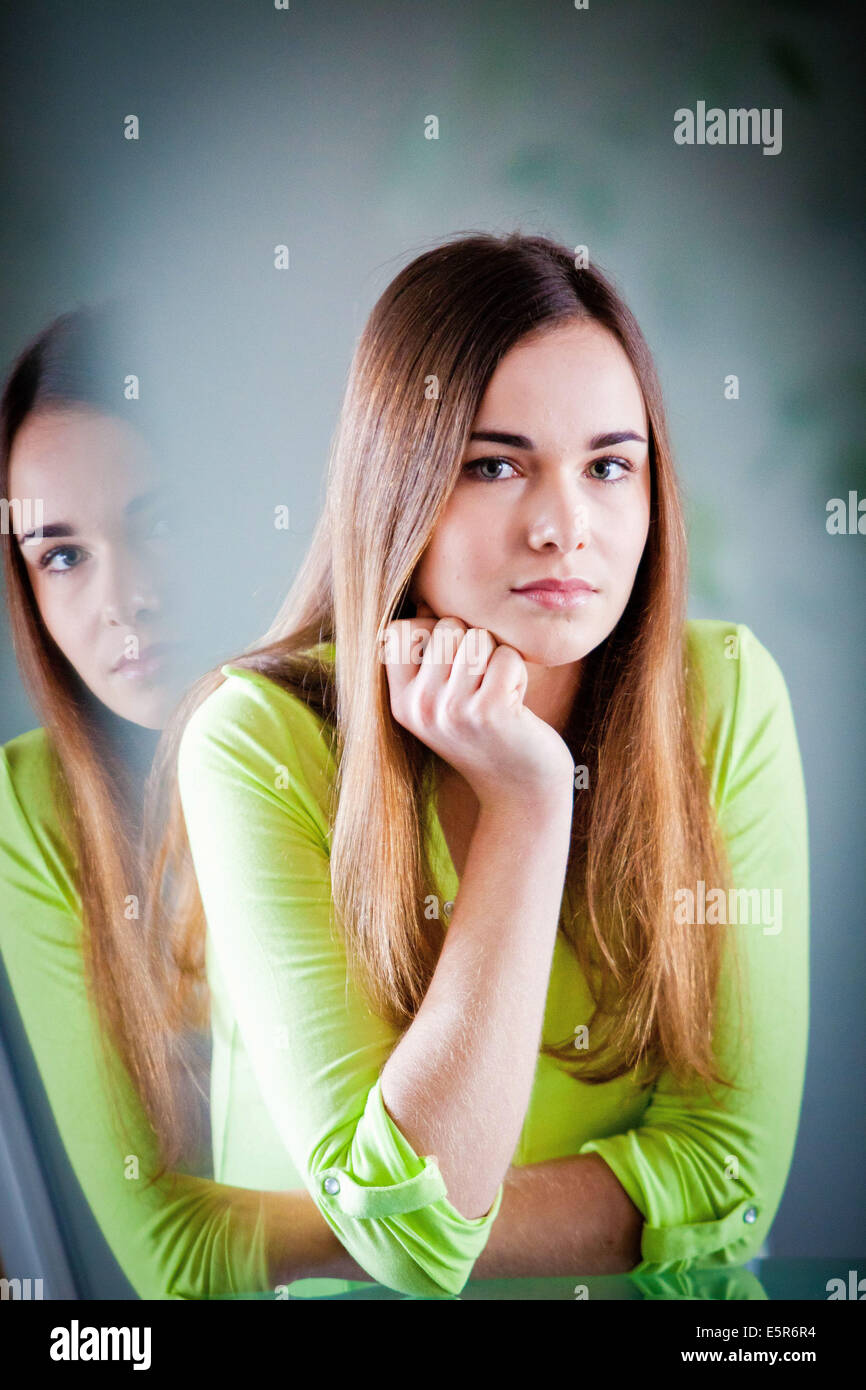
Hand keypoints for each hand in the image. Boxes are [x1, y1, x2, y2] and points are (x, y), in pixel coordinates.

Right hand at [381, 601, 574, 809]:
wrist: (521, 791)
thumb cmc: (488, 733)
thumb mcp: (443, 702)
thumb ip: (429, 657)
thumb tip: (424, 598)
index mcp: (401, 703)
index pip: (398, 631)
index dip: (432, 631)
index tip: (453, 663)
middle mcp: (420, 707)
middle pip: (446, 626)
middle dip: (474, 644)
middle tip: (482, 685)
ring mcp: (452, 711)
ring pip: (478, 637)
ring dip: (498, 657)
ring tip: (498, 692)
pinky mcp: (489, 712)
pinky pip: (507, 656)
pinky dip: (519, 673)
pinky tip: (515, 705)